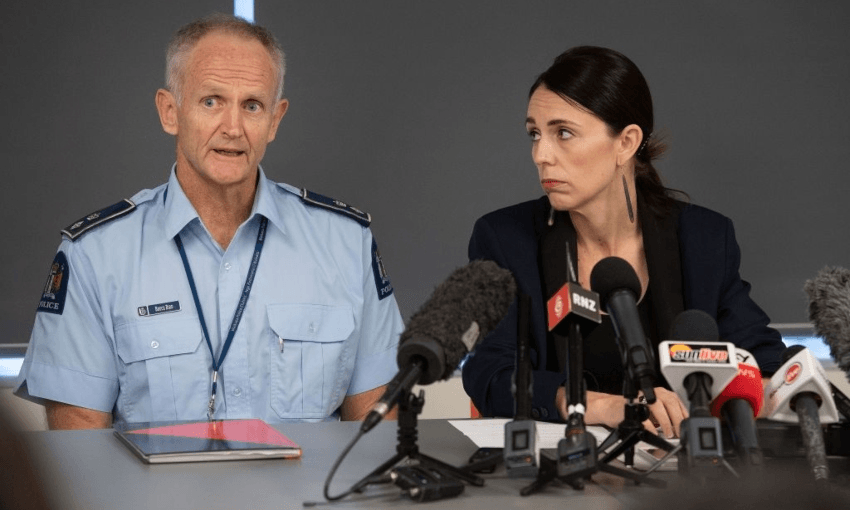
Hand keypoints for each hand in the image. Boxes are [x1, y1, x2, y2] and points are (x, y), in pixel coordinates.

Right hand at [555, 386, 688, 437]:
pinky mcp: (630, 406)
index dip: (683, 413)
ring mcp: (639, 398)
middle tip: (678, 431)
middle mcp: (649, 393)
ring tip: (667, 433)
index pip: (675, 400)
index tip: (687, 425)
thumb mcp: (652, 414)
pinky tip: (653, 433)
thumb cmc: (630, 412)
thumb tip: (680, 428)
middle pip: (669, 401)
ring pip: (657, 405)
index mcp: (657, 393)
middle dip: (676, 418)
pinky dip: (650, 427)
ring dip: (665, 421)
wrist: (608, 409)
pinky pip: (643, 416)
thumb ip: (665, 417)